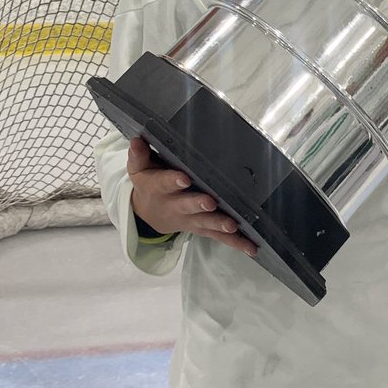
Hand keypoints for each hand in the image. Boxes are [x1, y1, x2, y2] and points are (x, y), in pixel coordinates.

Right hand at [127, 137, 256, 254]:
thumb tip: (136, 140)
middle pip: (187, 206)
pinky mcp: (201, 228)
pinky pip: (218, 236)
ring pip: (204, 223)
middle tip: (210, 203)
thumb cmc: (149, 183)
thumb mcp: (139, 169)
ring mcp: (189, 220)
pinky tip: (251, 247)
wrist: (147, 214)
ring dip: (218, 225)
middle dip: (198, 204)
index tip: (184, 177)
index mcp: (158, 188)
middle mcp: (174, 206)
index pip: (164, 183)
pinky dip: (235, 242)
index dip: (173, 181)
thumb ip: (138, 155)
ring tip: (232, 225)